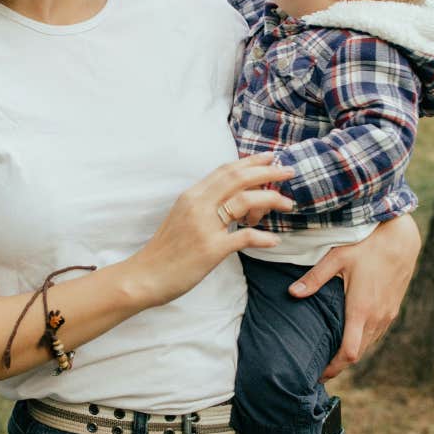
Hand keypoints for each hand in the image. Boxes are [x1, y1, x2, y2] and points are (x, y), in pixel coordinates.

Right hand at [128, 153, 293, 307]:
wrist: (144, 276)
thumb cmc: (165, 250)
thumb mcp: (182, 218)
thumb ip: (204, 205)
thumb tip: (231, 200)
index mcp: (191, 196)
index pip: (225, 170)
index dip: (250, 161)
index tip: (270, 157)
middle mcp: (198, 205)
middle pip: (238, 178)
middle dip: (268, 171)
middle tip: (289, 171)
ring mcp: (204, 226)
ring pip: (245, 201)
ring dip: (271, 199)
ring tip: (288, 204)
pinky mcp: (211, 249)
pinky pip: (245, 237)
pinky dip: (263, 237)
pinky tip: (273, 240)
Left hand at [288, 215, 421, 379]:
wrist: (401, 239)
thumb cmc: (367, 245)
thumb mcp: (337, 258)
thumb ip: (315, 278)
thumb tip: (292, 293)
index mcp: (361, 310)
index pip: (349, 353)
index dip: (334, 368)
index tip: (318, 375)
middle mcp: (377, 317)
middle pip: (358, 354)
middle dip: (339, 364)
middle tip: (318, 369)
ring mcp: (387, 314)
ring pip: (368, 345)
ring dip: (351, 353)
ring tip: (331, 356)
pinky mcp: (393, 309)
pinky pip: (376, 334)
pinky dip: (363, 341)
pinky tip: (350, 336)